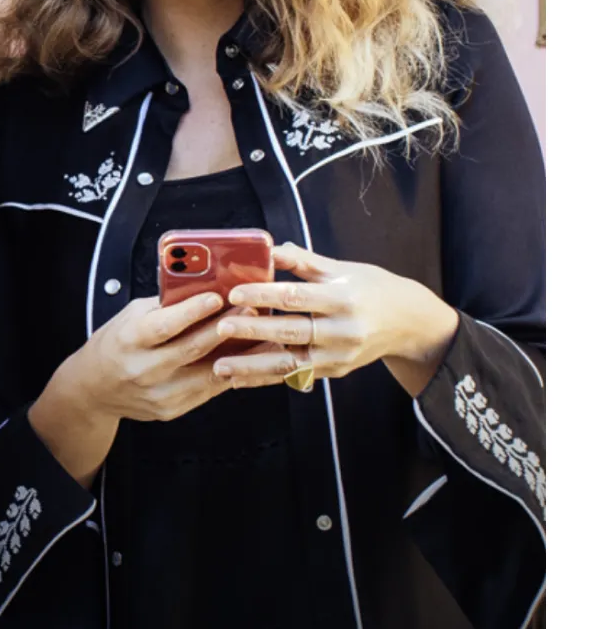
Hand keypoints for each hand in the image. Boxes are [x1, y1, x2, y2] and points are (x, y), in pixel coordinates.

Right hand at [64, 291, 242, 422]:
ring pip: (206, 374)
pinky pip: (207, 390)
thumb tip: (204, 288)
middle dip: (223, 328)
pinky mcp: (171, 410)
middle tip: (249, 310)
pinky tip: (247, 359)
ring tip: (259, 336)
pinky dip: (230, 373)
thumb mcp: (131, 316)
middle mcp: (142, 369)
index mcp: (129, 340)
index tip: (216, 297)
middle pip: (191, 350)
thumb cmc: (117, 344)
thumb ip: (165, 306)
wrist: (95, 389)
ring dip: (237, 354)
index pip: (163, 326)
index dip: (192, 312)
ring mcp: (158, 393)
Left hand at [208, 243, 459, 396]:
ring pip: (291, 363)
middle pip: (292, 332)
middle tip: (220, 328)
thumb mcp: (342, 269)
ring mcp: (339, 357)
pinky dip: (266, 380)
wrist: (409, 323)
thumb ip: (304, 261)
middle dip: (254, 331)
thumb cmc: (371, 288)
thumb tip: (269, 247)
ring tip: (221, 367)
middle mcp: (343, 331)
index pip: (297, 297)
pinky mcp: (334, 373)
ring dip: (253, 367)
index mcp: (343, 299)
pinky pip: (295, 377)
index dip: (264, 294)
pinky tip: (238, 381)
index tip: (235, 293)